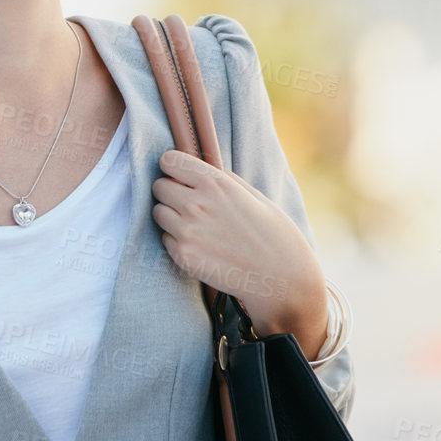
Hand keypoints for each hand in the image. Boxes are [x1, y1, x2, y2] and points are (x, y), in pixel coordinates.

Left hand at [151, 150, 328, 359]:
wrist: (282, 279)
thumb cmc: (274, 234)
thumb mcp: (252, 195)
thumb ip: (221, 179)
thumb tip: (199, 168)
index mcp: (215, 182)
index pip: (169, 161)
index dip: (173, 168)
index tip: (181, 177)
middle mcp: (197, 203)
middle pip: (159, 186)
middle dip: (171, 192)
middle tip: (189, 204)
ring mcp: (188, 231)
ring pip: (158, 212)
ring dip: (171, 216)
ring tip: (196, 226)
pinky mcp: (184, 256)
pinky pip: (165, 239)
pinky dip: (177, 241)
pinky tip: (200, 246)